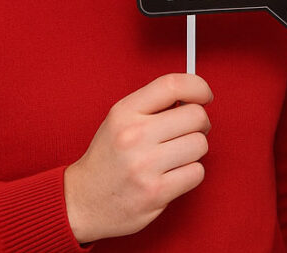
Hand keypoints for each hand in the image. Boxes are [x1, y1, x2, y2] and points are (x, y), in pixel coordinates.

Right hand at [63, 73, 213, 242]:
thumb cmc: (108, 159)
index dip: (198, 87)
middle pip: (196, 116)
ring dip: (194, 151)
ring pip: (200, 144)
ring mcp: (145, 165)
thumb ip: (152, 105)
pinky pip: (197, 172)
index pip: (173, 84)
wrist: (82, 202)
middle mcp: (134, 135)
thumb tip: (194, 95)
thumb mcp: (119, 120)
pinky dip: (191, 173)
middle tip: (190, 132)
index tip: (204, 96)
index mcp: (125, 112)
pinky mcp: (156, 192)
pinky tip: (174, 174)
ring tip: (177, 155)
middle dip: (200, 124)